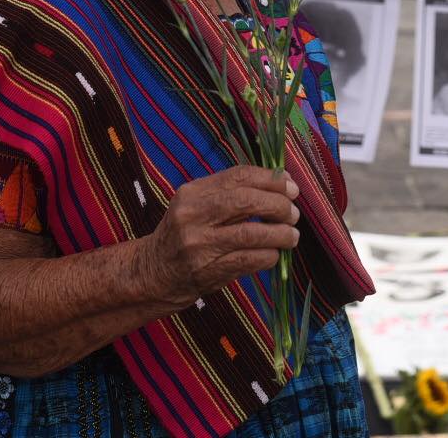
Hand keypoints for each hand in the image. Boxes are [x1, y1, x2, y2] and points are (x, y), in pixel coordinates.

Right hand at [134, 165, 300, 312]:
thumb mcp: (197, 205)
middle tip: (293, 213)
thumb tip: (281, 184)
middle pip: (247, 201)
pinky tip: (274, 254)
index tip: (291, 187)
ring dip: (280, 234)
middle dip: (278, 205)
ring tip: (291, 236)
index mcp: (192, 192)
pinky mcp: (208, 270)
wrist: (154, 272)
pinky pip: (249, 259)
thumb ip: (231, 193)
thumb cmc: (185, 234)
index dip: (271, 179)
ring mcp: (199, 244)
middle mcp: (192, 215)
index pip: (239, 176)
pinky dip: (269, 255)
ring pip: (251, 233)